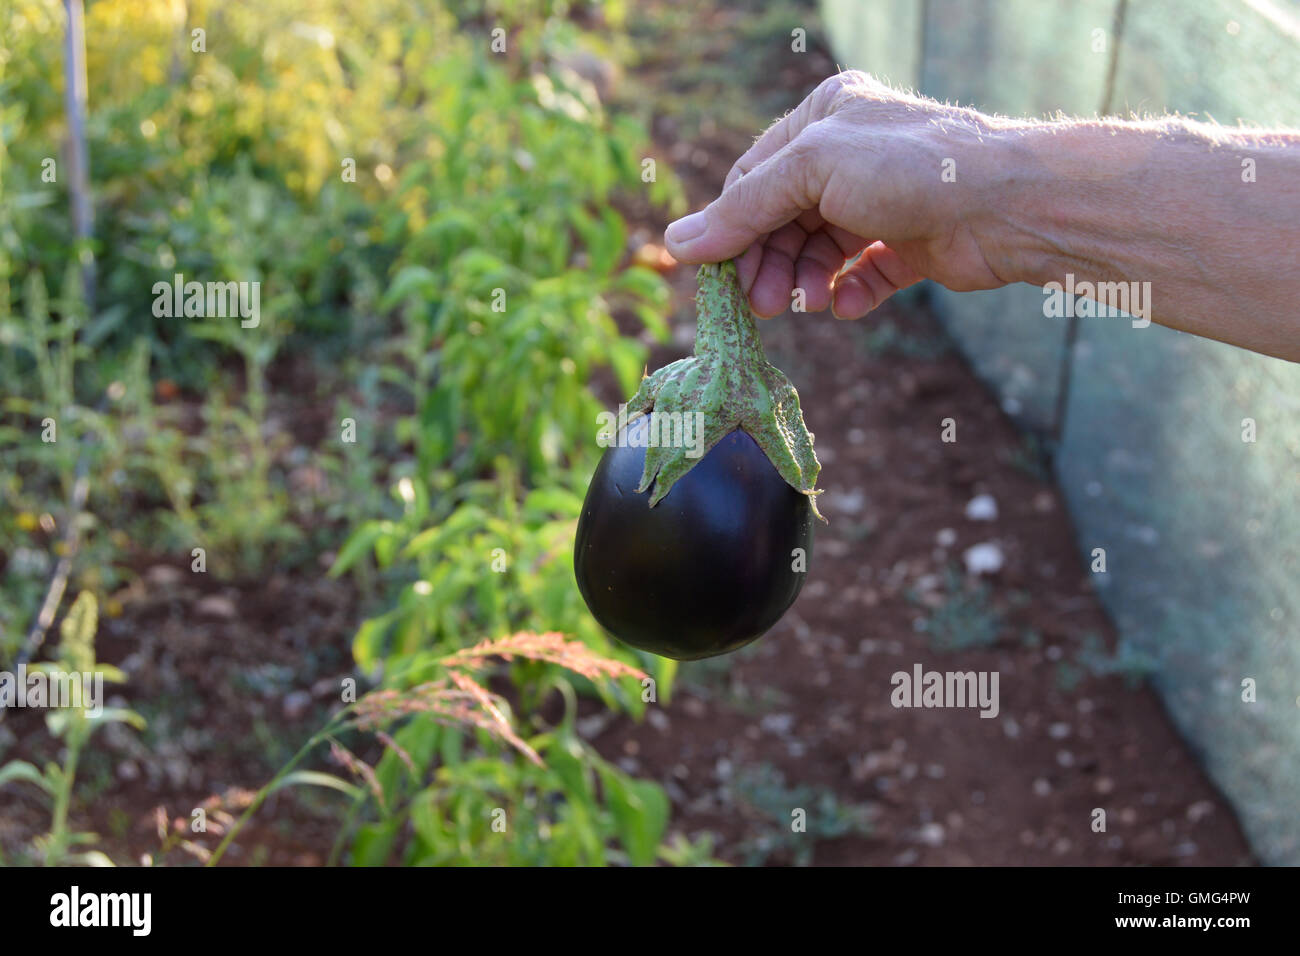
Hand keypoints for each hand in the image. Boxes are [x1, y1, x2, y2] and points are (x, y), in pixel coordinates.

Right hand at [664, 71, 1018, 318]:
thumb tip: (678, 242)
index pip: (754, 179)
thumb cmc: (908, 167)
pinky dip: (847, 293)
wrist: (1005, 205)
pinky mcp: (907, 244)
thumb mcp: (811, 171)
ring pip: (817, 251)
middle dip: (768, 263)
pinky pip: (859, 275)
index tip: (712, 275)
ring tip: (807, 303)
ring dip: (805, 281)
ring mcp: (879, 201)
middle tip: (761, 306)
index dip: (730, 229)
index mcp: (824, 117)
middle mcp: (849, 156)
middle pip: (782, 219)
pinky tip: (845, 304)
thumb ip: (744, 210)